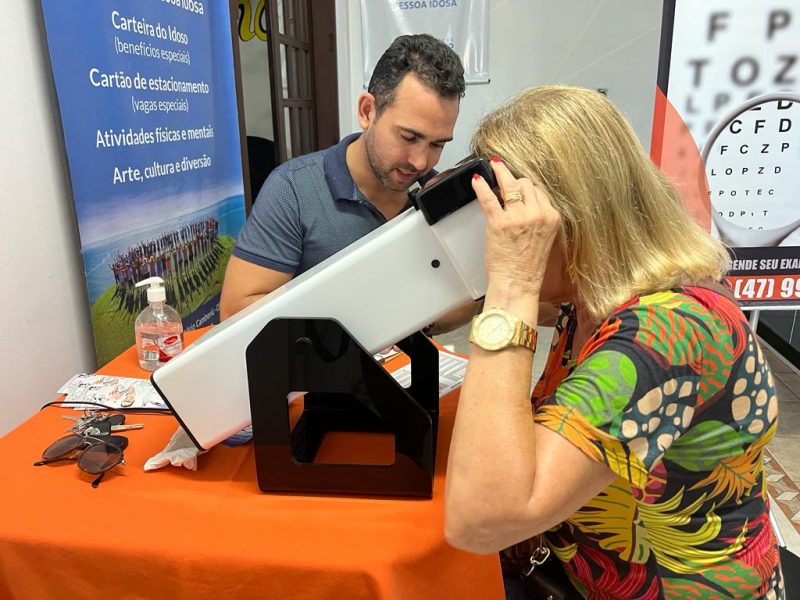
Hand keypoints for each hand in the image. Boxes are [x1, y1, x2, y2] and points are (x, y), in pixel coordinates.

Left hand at [471, 158, 560, 293]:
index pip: (540, 191)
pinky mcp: (499, 223)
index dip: (527, 188)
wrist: (517, 284)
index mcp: (551, 218)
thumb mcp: (543, 239)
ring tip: (494, 165)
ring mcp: (517, 217)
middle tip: (505, 178)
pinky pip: (488, 198)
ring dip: (500, 172)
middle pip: (527, 184)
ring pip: (510, 185)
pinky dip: (481, 186)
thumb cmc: (528, 267)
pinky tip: (476, 180)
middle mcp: (537, 214)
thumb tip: (524, 202)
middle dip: (515, 182)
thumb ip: (538, 219)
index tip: (519, 187)